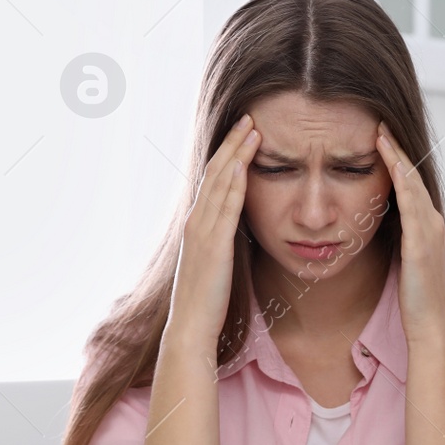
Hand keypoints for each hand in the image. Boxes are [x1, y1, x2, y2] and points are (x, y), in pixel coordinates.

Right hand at [166, 115, 258, 347]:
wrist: (191, 327)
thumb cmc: (208, 300)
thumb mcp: (218, 263)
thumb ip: (224, 242)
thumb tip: (237, 230)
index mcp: (199, 225)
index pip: (214, 181)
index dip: (228, 155)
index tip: (245, 133)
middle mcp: (196, 222)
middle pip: (215, 172)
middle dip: (233, 143)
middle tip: (250, 117)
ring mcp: (202, 232)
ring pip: (219, 183)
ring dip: (236, 154)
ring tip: (252, 129)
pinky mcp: (212, 245)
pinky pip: (224, 208)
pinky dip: (233, 184)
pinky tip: (244, 165)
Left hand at [377, 121, 444, 343]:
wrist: (430, 325)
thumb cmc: (415, 299)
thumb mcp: (405, 262)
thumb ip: (398, 241)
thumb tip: (378, 228)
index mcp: (425, 226)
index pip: (408, 184)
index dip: (395, 159)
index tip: (378, 136)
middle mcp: (431, 221)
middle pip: (411, 176)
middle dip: (396, 148)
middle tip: (379, 121)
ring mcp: (428, 229)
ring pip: (411, 183)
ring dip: (396, 155)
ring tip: (380, 131)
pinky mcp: (420, 240)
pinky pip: (410, 202)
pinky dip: (400, 178)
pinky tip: (390, 162)